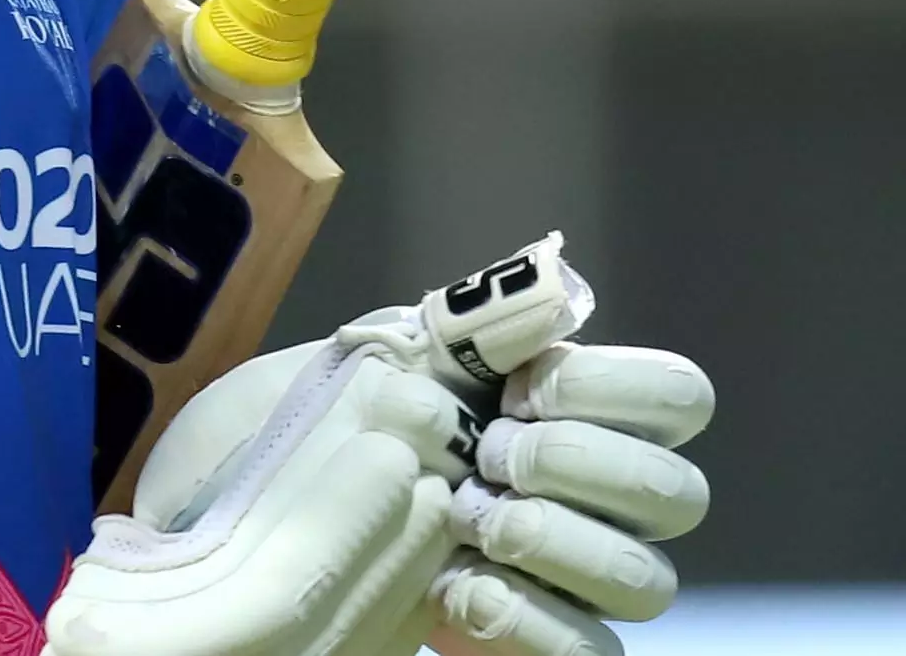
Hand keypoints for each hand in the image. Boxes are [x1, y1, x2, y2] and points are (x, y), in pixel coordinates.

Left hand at [46, 237, 711, 655]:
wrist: (227, 527)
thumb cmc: (302, 433)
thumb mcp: (364, 361)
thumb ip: (463, 325)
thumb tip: (554, 287)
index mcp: (564, 411)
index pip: (677, 398)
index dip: (616, 392)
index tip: (517, 387)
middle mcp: (588, 500)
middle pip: (677, 494)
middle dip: (585, 468)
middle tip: (489, 458)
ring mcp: (567, 583)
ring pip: (647, 583)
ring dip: (560, 546)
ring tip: (471, 527)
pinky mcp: (532, 645)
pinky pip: (592, 653)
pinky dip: (534, 624)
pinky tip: (459, 598)